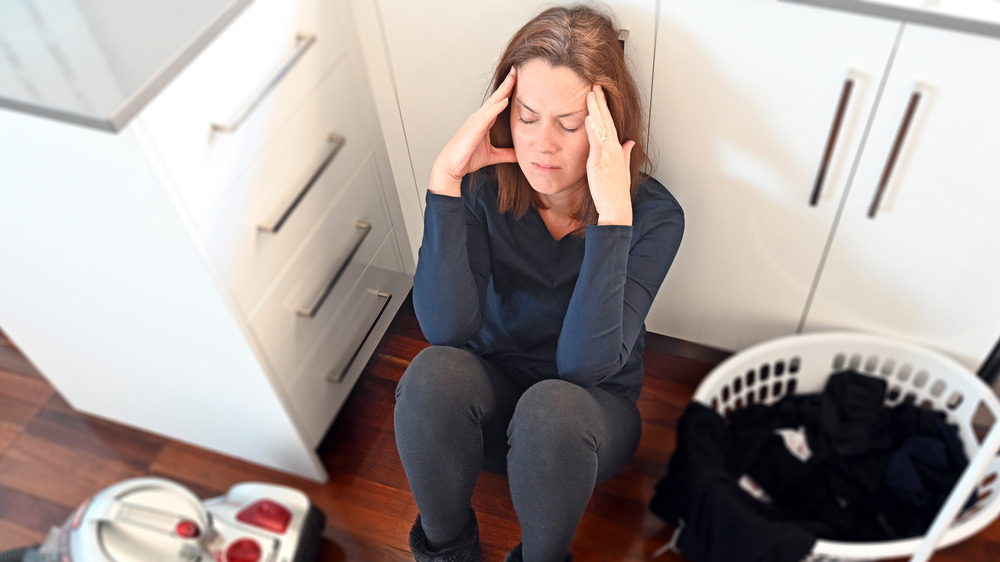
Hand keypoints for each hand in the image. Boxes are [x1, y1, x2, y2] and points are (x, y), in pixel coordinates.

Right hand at [429, 67, 518, 196]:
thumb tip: (520, 155)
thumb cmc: (467, 158)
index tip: (518, 79)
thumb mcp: (493, 156)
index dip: (508, 91)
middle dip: (507, 83)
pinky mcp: (474, 128)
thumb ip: (506, 154)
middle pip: (496, 97)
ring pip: (492, 102)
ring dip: (503, 90)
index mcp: (485, 121)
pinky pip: (487, 116)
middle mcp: (480, 117)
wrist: (451, 166)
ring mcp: (477, 121)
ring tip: (513, 78)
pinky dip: (496, 108)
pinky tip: (505, 101)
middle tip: (516, 70)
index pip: (499, 102)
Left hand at [585, 84, 634, 224]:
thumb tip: (629, 142)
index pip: (610, 123)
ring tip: (591, 94)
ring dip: (597, 110)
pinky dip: (593, 129)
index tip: (599, 93)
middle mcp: (614, 149)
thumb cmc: (616, 191)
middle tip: (595, 85)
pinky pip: (596, 143)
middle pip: (607, 120)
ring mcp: (608, 155)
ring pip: (602, 128)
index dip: (605, 107)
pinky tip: (589, 118)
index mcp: (617, 149)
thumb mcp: (622, 168)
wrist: (616, 207)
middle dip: (601, 102)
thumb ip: (625, 153)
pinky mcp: (599, 163)